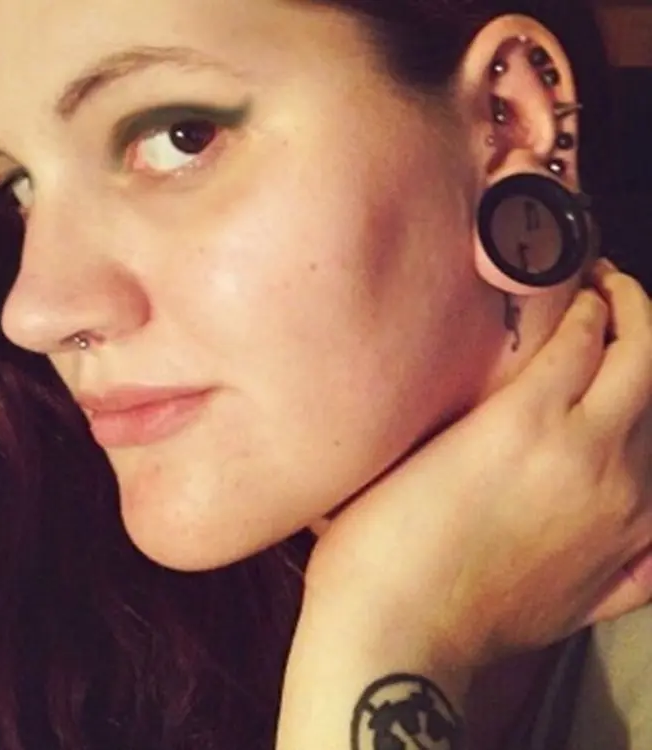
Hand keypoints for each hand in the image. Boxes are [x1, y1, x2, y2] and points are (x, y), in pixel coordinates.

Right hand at [304, 261, 651, 667]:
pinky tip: (642, 478)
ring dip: (648, 386)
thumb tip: (482, 374)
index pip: (584, 335)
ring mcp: (615, 520)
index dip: (587, 298)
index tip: (579, 280)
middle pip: (645, 364)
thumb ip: (460, 409)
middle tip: (617, 297)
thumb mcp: (407, 454)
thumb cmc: (376, 543)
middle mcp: (588, 460)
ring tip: (625, 370)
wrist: (398, 640)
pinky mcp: (616, 572)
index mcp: (527, 422)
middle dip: (636, 315)